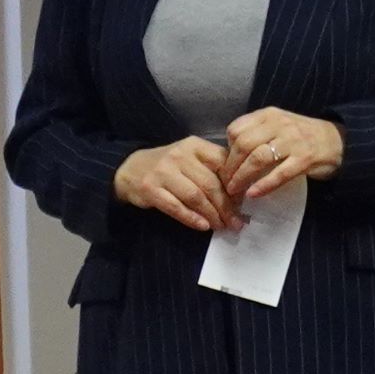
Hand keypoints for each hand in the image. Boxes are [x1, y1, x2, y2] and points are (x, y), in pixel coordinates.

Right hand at [113, 138, 235, 231]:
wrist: (131, 168)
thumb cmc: (170, 166)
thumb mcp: (191, 158)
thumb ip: (213, 170)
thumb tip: (241, 196)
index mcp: (195, 146)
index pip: (223, 164)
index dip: (236, 186)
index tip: (243, 203)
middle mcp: (180, 156)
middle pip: (210, 184)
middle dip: (226, 207)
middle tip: (236, 222)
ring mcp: (163, 172)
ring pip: (195, 196)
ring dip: (211, 215)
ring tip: (221, 226)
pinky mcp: (150, 189)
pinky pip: (175, 207)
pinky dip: (191, 218)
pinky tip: (203, 226)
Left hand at [218, 107, 347, 203]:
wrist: (337, 141)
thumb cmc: (302, 135)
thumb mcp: (278, 124)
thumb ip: (257, 131)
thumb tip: (230, 151)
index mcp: (269, 115)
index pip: (237, 129)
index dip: (227, 148)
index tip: (226, 164)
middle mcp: (279, 124)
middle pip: (244, 144)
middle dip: (231, 166)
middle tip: (226, 182)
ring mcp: (293, 141)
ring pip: (258, 158)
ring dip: (242, 176)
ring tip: (235, 190)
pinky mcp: (304, 159)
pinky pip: (279, 173)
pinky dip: (263, 185)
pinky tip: (253, 194)